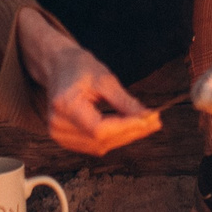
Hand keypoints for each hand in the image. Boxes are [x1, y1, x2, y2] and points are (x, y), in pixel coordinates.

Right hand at [16, 9, 160, 155]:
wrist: (57, 66)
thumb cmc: (78, 67)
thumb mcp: (105, 79)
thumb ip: (125, 102)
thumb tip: (148, 117)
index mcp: (65, 106)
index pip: (100, 129)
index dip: (127, 128)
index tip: (150, 120)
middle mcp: (57, 124)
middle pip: (101, 140)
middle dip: (131, 132)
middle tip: (155, 122)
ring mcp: (58, 134)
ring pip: (100, 146)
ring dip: (124, 137)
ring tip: (146, 125)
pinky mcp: (64, 139)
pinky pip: (93, 145)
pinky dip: (113, 139)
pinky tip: (128, 129)